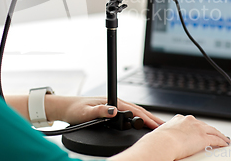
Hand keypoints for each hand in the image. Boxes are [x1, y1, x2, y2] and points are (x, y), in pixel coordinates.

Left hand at [45, 96, 164, 128]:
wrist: (65, 107)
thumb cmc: (74, 109)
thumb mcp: (85, 112)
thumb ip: (99, 111)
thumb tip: (112, 110)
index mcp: (112, 101)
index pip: (134, 110)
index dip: (147, 118)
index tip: (157, 125)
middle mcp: (115, 102)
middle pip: (138, 110)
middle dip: (152, 118)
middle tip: (164, 127)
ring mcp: (114, 105)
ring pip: (135, 111)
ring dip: (147, 118)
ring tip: (158, 126)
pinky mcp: (112, 110)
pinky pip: (130, 114)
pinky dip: (139, 118)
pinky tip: (142, 123)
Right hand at [110, 114, 230, 160]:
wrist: (162, 143)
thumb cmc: (158, 141)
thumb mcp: (163, 133)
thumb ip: (168, 134)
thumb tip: (165, 140)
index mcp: (179, 119)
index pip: (192, 122)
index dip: (198, 126)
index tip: (201, 129)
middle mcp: (189, 121)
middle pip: (204, 125)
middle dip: (210, 130)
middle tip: (216, 134)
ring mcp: (197, 128)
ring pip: (213, 131)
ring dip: (219, 135)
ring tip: (224, 139)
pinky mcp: (203, 138)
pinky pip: (216, 139)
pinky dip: (221, 141)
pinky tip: (224, 144)